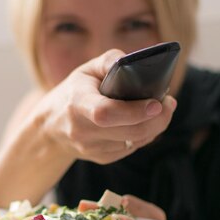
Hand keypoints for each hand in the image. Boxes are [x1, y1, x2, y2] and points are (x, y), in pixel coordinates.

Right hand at [34, 49, 176, 164]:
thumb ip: (109, 61)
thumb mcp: (86, 70)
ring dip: (155, 126)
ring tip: (159, 109)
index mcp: (77, 105)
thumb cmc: (73, 92)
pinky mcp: (102, 158)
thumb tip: (133, 61)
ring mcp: (92, 148)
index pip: (106, 113)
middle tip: (169, 103)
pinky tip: (144, 122)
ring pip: (135, 142)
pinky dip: (143, 135)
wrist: (50, 127)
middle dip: (157, 119)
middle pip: (130, 132)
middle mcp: (83, 131)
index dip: (134, 111)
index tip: (157, 103)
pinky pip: (132, 148)